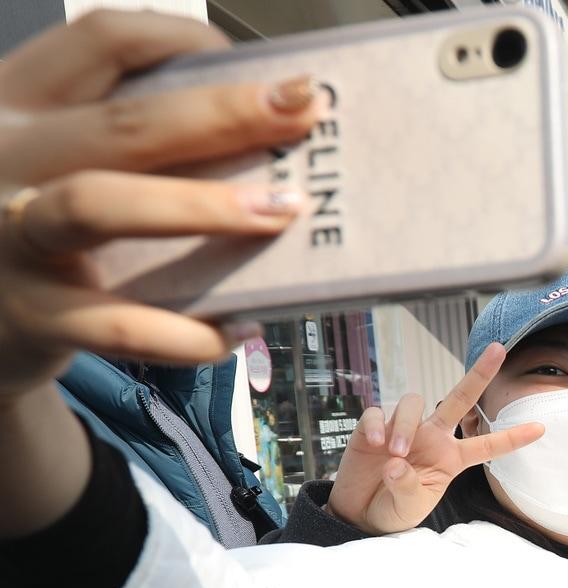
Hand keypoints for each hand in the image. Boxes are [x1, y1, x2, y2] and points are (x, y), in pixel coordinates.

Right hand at [0, 11, 325, 399]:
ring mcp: (12, 237)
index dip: (185, 40)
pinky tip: (237, 329)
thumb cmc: (42, 222)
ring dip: (203, 207)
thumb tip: (265, 132)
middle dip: (226, 113)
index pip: (101, 41)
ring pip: (102, 206)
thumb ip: (133, 137)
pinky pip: (117, 325)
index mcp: (20, 101)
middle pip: (124, 123)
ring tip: (282, 211)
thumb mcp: (61, 156)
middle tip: (303, 113)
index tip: (259, 68)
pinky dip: (184, 332)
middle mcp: (7, 157)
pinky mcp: (31, 315)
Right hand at [325, 344, 544, 533]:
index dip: (512, 438)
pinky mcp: (374, 428)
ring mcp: (404, 429)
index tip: (541, 428)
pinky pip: (379, 412)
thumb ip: (407, 486)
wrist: (361, 513)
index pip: (487, 445)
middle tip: (500, 348)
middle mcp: (433, 436)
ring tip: (396, 453)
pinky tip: (377, 444)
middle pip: (460, 398)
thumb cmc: (394, 508)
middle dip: (480, 373)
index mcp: (451, 457)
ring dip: (406, 424)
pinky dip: (380, 424)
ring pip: (414, 402)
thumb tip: (395, 461)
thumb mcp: (409, 506)